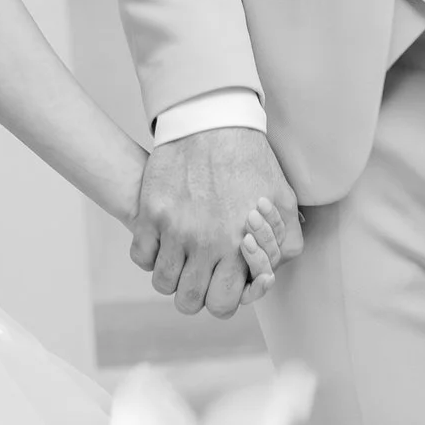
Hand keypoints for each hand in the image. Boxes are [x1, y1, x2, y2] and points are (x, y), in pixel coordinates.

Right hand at [131, 127, 303, 321]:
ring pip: (163, 282)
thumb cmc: (250, 160)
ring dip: (173, 276)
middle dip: (197, 293)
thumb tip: (270, 272)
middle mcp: (203, 243)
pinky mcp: (150, 213)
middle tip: (202, 274)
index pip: (223, 304)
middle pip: (188, 301)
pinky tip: (164, 241)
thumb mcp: (283, 200)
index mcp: (237, 245)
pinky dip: (150, 255)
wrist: (212, 120)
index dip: (224, 300)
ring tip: (183, 258)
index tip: (223, 284)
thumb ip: (284, 243)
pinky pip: (141, 257)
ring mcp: (173, 229)